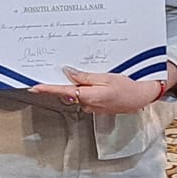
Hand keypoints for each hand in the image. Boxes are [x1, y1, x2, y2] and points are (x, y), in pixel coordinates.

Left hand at [31, 65, 173, 114]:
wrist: (142, 97)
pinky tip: (86, 80)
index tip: (34, 87)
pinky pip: (83, 96)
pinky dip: (81, 89)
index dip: (47, 89)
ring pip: (75, 94)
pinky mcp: (96, 106)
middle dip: (58, 83)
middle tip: (48, 71)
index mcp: (89, 96)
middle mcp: (87, 104)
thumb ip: (84, 76)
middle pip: (67, 93)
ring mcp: (92, 107)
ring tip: (72, 72)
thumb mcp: (106, 77)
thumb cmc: (127, 87)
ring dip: (72, 85)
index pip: (63, 92)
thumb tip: (67, 72)